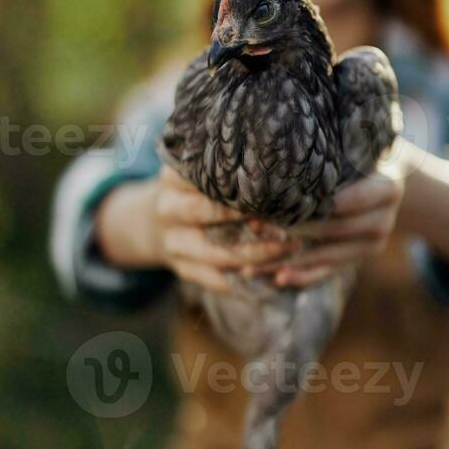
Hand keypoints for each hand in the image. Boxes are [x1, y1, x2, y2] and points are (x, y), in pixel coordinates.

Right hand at [150, 166, 303, 292]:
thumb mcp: (201, 172)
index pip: (210, 180)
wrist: (158, 223)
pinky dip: (245, 281)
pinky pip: (216, 279)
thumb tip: (279, 167)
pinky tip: (274, 276)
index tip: (278, 189)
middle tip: (290, 221)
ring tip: (290, 248)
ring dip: (258, 254)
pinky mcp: (182, 268)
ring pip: (218, 253)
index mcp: (173, 178)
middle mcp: (169, 209)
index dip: (244, 186)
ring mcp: (173, 242)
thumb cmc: (196, 190)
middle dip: (254, 220)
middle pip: (213, 216)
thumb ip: (227, 169)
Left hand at [249, 148, 407, 287]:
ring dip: (290, 260)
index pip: (345, 199)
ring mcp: (373, 243)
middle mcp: (384, 221)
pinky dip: (305, 276)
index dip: (311, 202)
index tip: (274, 201)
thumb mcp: (356, 149)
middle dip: (291, 229)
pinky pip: (330, 270)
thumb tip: (287, 150)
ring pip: (328, 256)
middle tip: (254, 225)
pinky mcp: (361, 258)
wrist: (388, 178)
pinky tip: (279, 278)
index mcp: (388, 189)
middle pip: (333, 230)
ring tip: (255, 262)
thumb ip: (334, 156)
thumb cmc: (360, 156)